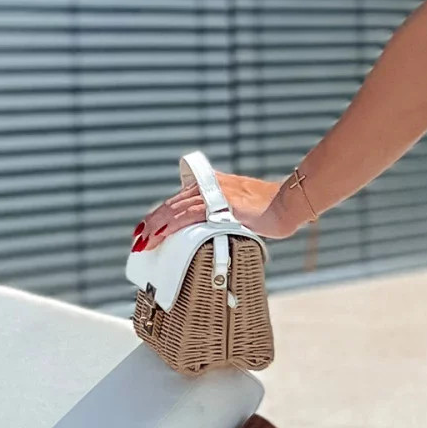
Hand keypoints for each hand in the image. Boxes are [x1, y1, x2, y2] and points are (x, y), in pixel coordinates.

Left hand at [133, 173, 286, 251]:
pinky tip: (161, 235)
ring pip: (175, 209)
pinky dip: (171, 225)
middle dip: (153, 222)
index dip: (161, 214)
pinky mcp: (218, 203)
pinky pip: (188, 215)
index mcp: (212, 186)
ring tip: (144, 241)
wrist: (287, 204)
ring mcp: (213, 193)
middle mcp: (209, 186)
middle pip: (172, 204)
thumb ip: (225, 217)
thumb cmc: (271, 211)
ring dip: (156, 226)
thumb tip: (215, 234)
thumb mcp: (242, 212)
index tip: (148, 228)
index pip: (178, 201)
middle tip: (139, 238)